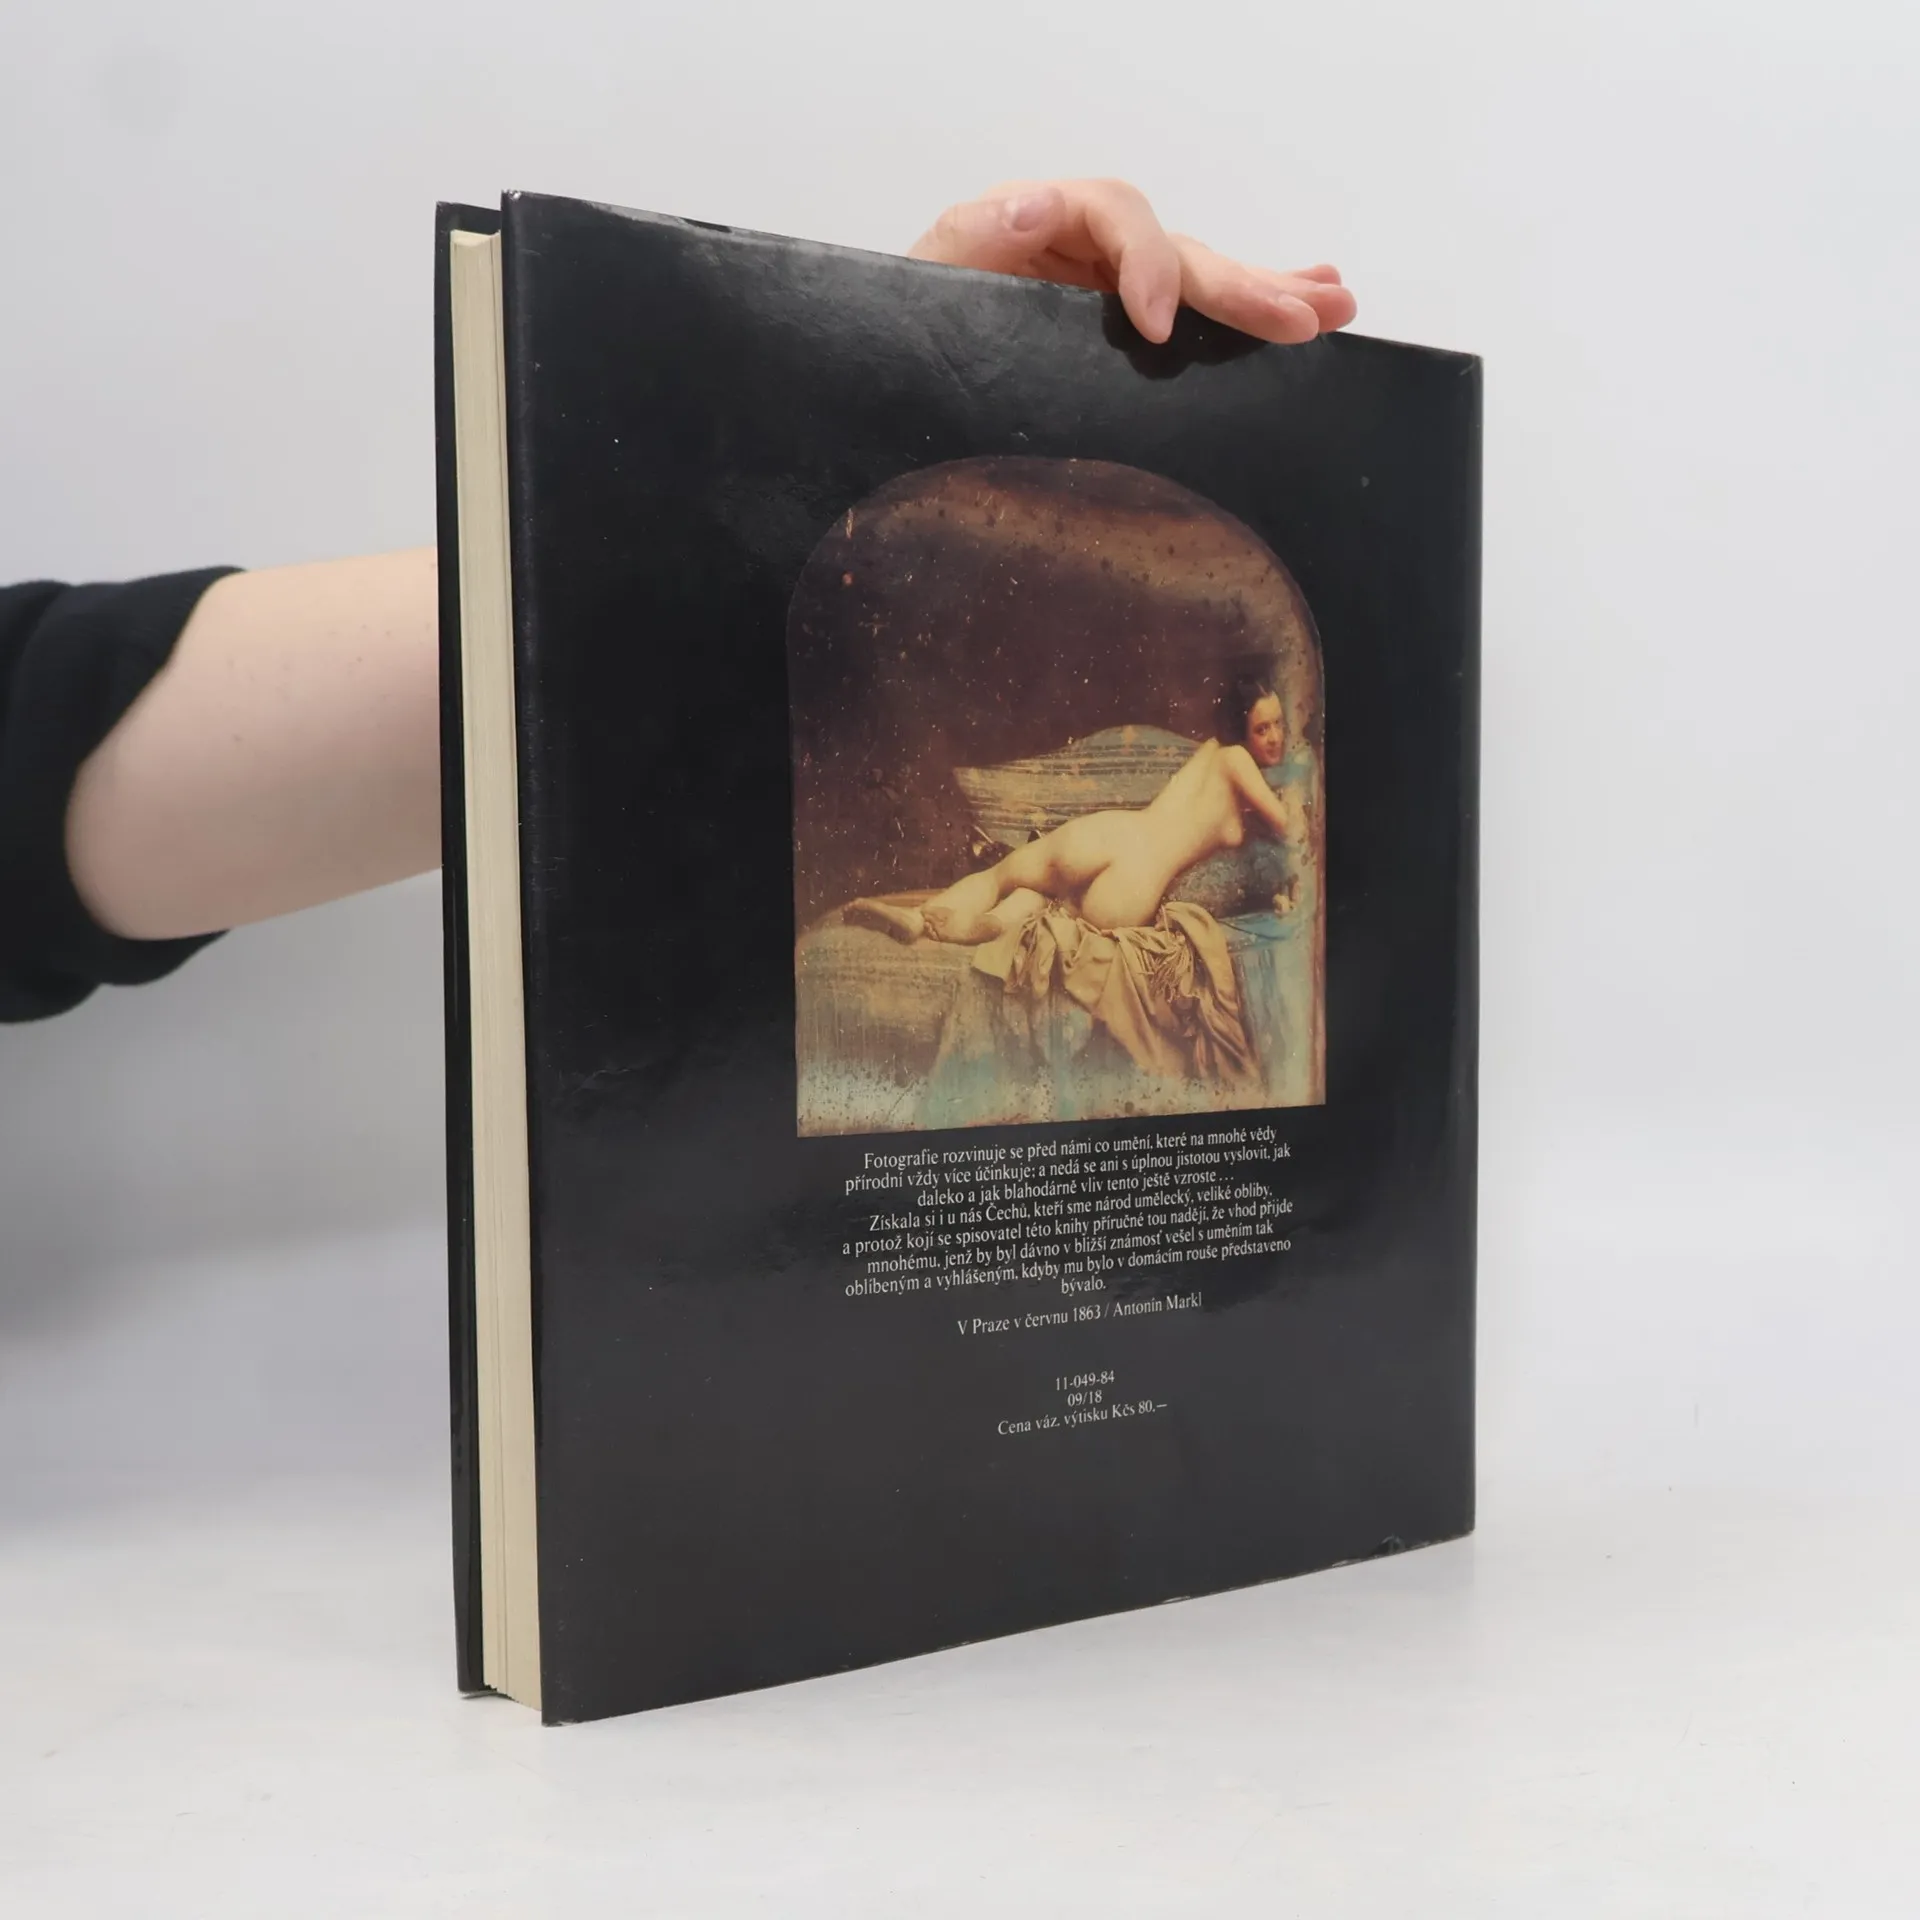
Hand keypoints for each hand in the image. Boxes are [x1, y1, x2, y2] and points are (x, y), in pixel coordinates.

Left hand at [908, 178, 1355, 346]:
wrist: (891, 368)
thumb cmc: (902, 325)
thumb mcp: (923, 277)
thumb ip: (970, 238)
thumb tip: (1038, 207)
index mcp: (1038, 221)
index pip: (1115, 217)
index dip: (1148, 264)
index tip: (1159, 328)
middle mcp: (1084, 243)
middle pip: (1177, 247)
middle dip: (1242, 284)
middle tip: (1304, 317)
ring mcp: (1106, 284)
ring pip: (1200, 275)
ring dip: (1271, 290)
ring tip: (1337, 304)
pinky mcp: (1120, 325)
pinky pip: (1192, 309)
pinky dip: (1248, 304)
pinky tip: (1307, 302)